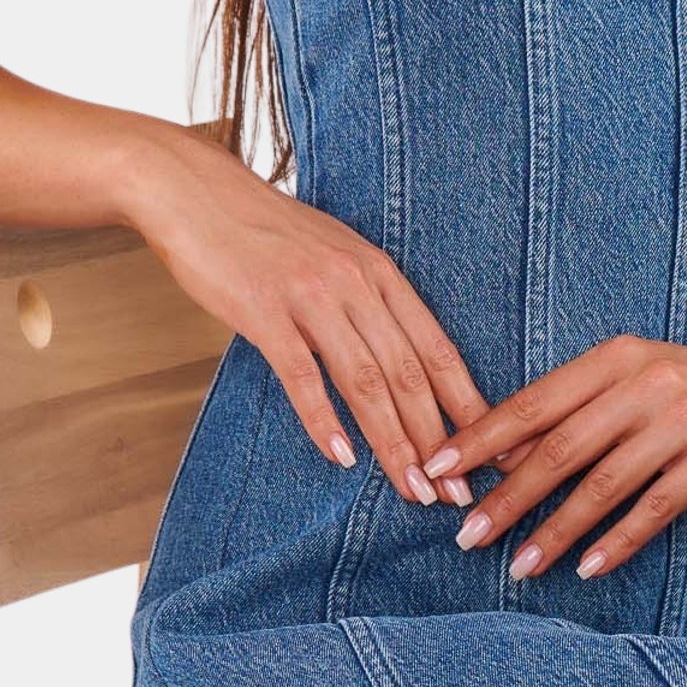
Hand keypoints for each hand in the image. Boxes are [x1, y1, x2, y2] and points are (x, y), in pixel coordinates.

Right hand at [129, 131, 484, 503]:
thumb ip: (368, 303)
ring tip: (413, 489)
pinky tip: (341, 458)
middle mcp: (355, 284)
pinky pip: (303, 375)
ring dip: (393, 443)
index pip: (437, 350)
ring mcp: (311, 297)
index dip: (467, 405)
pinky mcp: (264, 312)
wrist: (195, 191)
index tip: (491, 450)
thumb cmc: (265, 232)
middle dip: (439, 441)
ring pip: (366, 381)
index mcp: (380, 272)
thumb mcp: (335, 255)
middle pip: (409, 374)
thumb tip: (398, 362)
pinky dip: (324, 420)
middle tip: (456, 494)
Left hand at [420, 328, 686, 579]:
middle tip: (466, 536)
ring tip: (519, 567)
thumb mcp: (636, 379)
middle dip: (508, 499)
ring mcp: (682, 420)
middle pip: (558, 449)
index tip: (434, 472)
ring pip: (602, 485)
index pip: (531, 403)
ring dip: (556, 532)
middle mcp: (644, 384)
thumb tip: (502, 456)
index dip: (478, 439)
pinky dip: (618, 540)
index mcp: (614, 359)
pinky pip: (655, 507)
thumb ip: (576, 410)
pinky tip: (588, 568)